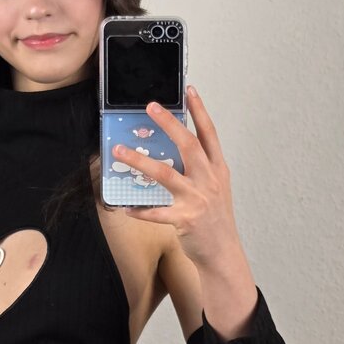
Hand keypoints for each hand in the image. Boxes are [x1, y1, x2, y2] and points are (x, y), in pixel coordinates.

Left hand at [112, 86, 242, 268]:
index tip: (189, 92)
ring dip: (140, 161)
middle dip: (170, 124)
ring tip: (120, 151)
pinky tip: (126, 207)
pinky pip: (157, 212)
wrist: (223, 251)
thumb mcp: (215, 187)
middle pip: (188, 145)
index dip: (200, 111)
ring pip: (165, 174)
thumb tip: (175, 150)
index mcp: (217, 169)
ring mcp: (197, 199)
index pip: (209, 134)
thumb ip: (200, 168)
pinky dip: (140, 210)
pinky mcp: (185, 219)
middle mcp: (209, 180)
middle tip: (151, 107)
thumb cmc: (216, 218)